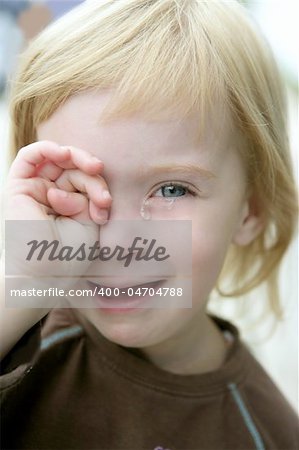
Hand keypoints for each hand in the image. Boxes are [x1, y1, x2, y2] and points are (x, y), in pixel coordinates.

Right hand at [2, 141, 111, 305]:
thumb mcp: (89, 221)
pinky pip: (29, 157)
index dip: (98, 187)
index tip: (105, 206)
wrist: (45, 273)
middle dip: (93, 177)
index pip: (84, 181)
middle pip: (73, 169)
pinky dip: (47, 149)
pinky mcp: (18, 187)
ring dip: (78, 158)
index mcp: (67, 203)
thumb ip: (88, 195)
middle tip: (103, 193)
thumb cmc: (68, 254)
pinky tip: (64, 153)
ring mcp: (34, 189)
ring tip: (94, 167)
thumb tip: (82, 176)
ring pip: (57, 160)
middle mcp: (50, 194)